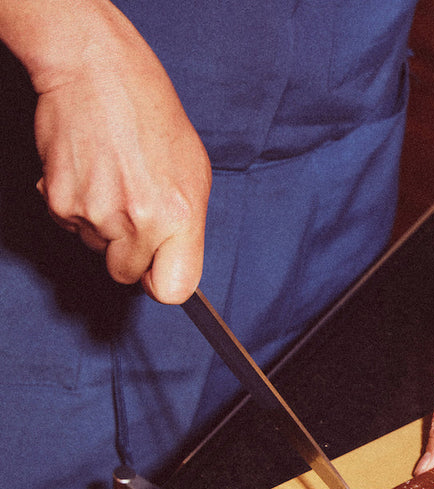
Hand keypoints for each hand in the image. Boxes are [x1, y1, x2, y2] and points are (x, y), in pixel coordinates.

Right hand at [27, 3, 210, 302]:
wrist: (96, 72)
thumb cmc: (152, 116)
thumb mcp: (193, 172)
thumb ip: (186, 224)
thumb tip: (174, 262)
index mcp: (179, 216)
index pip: (174, 289)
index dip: (164, 283)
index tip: (161, 271)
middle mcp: (138, 221)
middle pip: (127, 274)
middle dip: (131, 255)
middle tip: (134, 215)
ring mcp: (95, 214)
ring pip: (97, 248)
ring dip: (104, 227)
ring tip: (115, 181)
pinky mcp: (59, 202)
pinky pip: (71, 226)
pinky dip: (78, 208)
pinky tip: (91, 174)